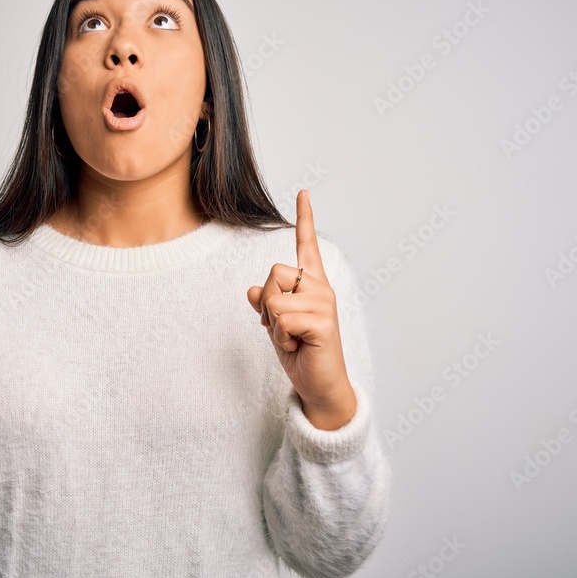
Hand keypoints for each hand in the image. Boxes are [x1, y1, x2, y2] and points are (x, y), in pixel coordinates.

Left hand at [246, 189, 355, 429]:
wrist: (318, 385)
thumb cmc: (300, 353)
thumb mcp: (275, 326)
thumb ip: (266, 305)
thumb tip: (252, 290)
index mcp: (311, 284)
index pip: (307, 246)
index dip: (305, 218)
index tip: (303, 192)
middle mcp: (321, 288)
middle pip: (274, 272)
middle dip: (267, 302)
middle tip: (281, 327)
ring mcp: (324, 303)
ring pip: (274, 297)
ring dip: (272, 323)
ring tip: (292, 337)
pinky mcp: (323, 322)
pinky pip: (282, 318)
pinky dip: (280, 336)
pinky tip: (298, 345)